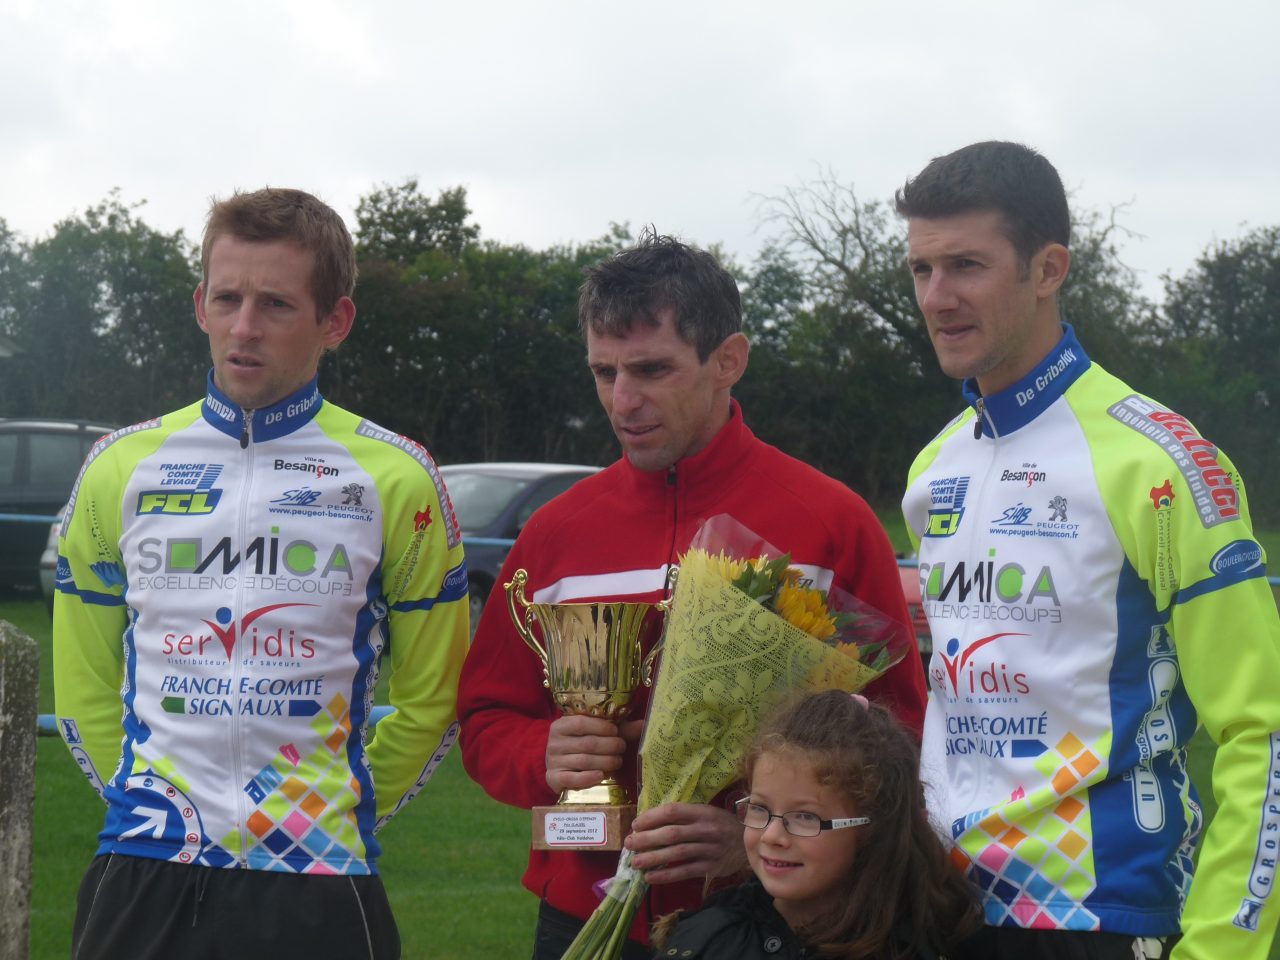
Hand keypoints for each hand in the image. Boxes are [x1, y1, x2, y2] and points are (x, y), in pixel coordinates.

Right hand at [545, 714, 625, 794]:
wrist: (559, 765)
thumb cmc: (581, 744)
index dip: (601, 727)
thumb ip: (619, 728)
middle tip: (622, 748)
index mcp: (561, 725)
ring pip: (584, 761)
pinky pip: (572, 779)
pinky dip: (588, 778)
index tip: (616, 731)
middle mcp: (554, 742)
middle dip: (609, 746)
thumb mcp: (595, 733)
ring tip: (617, 762)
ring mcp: (553, 761)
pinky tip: (601, 775)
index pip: (581, 722)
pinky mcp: (554, 778)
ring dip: (605, 762)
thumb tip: (644, 724)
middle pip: (587, 744)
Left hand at [624, 803, 746, 885]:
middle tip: (629, 843)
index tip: (636, 824)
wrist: (750, 842)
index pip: (673, 812)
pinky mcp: (712, 867)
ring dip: (653, 858)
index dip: (652, 817)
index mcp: (703, 812)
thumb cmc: (722, 825)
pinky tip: (651, 877)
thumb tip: (650, 822)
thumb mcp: (707, 813)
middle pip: (672, 834)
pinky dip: (666, 875)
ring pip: (677, 854)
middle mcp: (706, 830)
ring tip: (635, 862)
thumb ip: (684, 816)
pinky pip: (685, 872)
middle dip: (647, 839)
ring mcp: (710, 850)